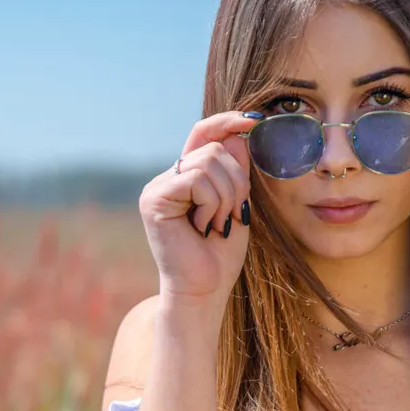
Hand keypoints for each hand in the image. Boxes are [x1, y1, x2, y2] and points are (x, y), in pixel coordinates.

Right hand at [138, 110, 258, 304]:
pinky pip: (197, 180)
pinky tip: (203, 226)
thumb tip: (238, 134)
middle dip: (236, 182)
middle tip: (231, 216)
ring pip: (208, 162)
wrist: (204, 290)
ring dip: (226, 197)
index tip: (256, 120)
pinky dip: (212, 204)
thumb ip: (236, 170)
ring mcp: (157, 187)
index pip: (203, 133)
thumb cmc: (219, 255)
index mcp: (186, 177)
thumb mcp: (237, 204)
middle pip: (213, 148)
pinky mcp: (154, 199)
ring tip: (217, 225)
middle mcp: (168, 178)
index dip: (228, 121)